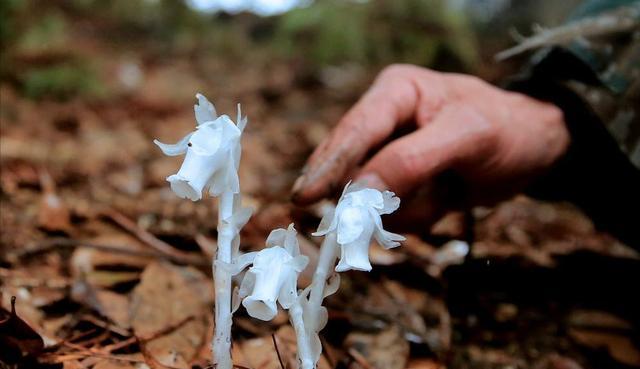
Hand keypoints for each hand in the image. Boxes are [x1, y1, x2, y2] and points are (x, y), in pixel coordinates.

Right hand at [292, 64, 569, 225]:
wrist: (535, 151)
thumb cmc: (508, 130)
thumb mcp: (467, 137)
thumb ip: (411, 160)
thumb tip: (358, 192)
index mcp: (395, 92)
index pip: (354, 131)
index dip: (328, 165)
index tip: (304, 197)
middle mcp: (385, 123)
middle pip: (351, 170)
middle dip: (373, 197)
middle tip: (385, 214)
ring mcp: (390, 158)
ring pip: (370, 200)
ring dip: (409, 208)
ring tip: (446, 189)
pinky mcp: (400, 186)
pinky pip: (392, 215)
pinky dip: (418, 216)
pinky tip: (445, 197)